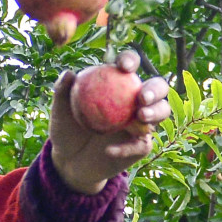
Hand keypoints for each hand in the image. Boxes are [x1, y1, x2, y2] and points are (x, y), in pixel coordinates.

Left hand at [46, 51, 172, 194]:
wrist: (69, 161)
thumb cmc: (66, 130)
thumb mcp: (60, 112)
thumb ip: (62, 92)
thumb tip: (69, 74)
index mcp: (117, 84)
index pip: (129, 66)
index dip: (130, 60)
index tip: (123, 66)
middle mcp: (134, 100)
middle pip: (157, 87)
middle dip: (155, 89)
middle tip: (142, 97)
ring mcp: (141, 122)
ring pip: (162, 111)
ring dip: (156, 112)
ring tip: (141, 116)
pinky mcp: (141, 145)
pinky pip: (141, 144)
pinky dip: (126, 147)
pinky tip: (109, 150)